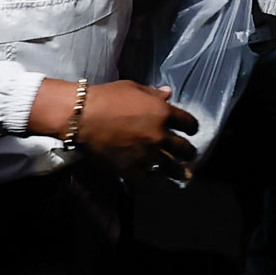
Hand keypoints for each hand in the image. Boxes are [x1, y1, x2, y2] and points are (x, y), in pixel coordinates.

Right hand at [79, 81, 198, 173]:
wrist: (84, 115)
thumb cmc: (108, 97)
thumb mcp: (133, 88)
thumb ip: (153, 94)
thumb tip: (168, 93)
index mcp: (163, 113)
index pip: (188, 123)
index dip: (192, 127)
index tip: (190, 131)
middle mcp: (159, 135)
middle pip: (183, 149)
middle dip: (188, 154)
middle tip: (187, 156)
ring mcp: (146, 154)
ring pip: (170, 170)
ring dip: (176, 173)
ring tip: (179, 175)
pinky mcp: (130, 169)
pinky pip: (145, 184)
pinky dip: (149, 186)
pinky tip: (150, 185)